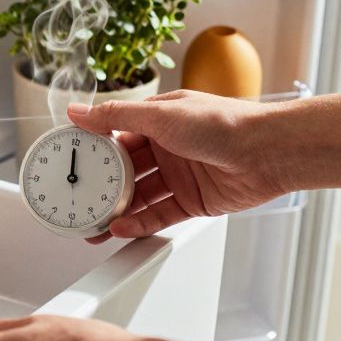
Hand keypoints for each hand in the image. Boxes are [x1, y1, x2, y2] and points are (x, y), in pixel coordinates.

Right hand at [67, 90, 287, 242]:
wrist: (268, 151)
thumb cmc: (223, 123)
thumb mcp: (160, 115)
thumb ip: (115, 117)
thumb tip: (78, 111)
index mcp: (158, 122)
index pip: (117, 137)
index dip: (94, 151)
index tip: (72, 163)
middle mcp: (168, 148)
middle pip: (126, 172)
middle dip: (102, 188)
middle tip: (79, 201)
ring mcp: (181, 176)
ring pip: (140, 198)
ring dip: (118, 211)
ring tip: (95, 225)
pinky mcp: (194, 201)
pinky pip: (160, 215)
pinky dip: (140, 224)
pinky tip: (122, 229)